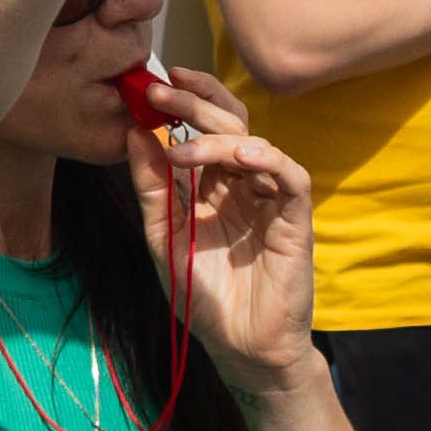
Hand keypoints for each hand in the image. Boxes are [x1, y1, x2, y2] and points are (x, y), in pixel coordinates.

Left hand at [120, 66, 318, 381]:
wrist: (239, 347)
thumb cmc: (203, 297)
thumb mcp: (164, 236)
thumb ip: (151, 186)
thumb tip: (134, 132)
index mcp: (212, 186)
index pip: (204, 128)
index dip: (186, 100)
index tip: (155, 83)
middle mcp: (242, 185)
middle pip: (229, 125)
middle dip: (195, 104)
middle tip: (163, 92)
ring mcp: (270, 199)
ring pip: (255, 144)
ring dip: (218, 138)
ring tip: (183, 148)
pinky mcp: (296, 219)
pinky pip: (290, 177)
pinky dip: (268, 159)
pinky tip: (242, 157)